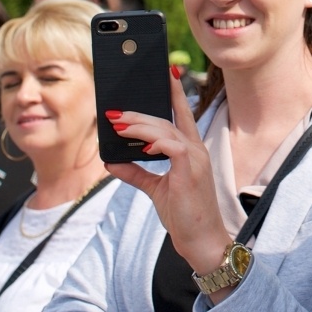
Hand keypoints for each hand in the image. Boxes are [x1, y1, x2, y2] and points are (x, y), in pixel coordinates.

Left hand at [105, 66, 232, 293]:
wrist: (200, 241)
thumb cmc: (184, 214)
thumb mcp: (155, 189)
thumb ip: (136, 172)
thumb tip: (111, 160)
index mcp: (190, 150)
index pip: (181, 113)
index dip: (174, 92)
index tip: (166, 71)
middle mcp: (195, 149)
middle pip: (167, 119)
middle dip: (139, 113)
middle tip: (114, 112)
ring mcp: (196, 158)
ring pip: (166, 129)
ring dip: (139, 126)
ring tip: (117, 125)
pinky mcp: (191, 170)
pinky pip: (172, 146)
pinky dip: (155, 142)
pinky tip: (141, 144)